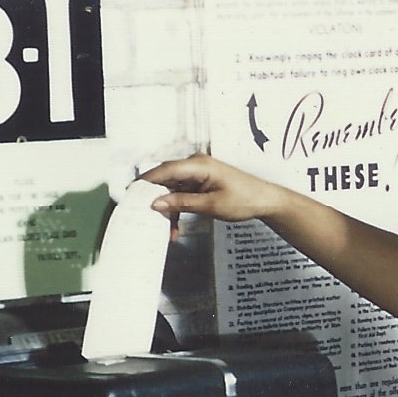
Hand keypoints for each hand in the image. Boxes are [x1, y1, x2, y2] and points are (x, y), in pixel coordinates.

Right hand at [140, 153, 290, 223]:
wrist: (267, 202)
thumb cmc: (245, 199)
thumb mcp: (212, 205)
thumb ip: (183, 203)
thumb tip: (156, 203)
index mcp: (199, 165)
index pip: (164, 170)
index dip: (145, 183)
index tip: (130, 196)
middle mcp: (195, 165)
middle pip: (165, 180)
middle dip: (154, 200)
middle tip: (142, 217)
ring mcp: (197, 174)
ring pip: (171, 190)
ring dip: (167, 210)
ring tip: (165, 231)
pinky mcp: (200, 183)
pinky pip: (181, 194)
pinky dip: (177, 209)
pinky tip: (175, 229)